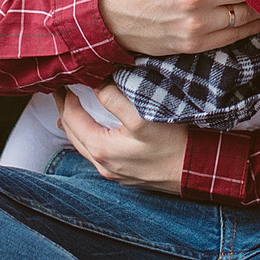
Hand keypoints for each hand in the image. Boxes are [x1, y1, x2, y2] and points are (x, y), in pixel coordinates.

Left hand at [57, 86, 186, 192]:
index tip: (62, 83)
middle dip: (66, 112)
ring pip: (84, 147)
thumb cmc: (173, 144)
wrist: (197, 170)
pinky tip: (94, 133)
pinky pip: (98, 155)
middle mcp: (103, 165)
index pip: (73, 119)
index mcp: (102, 149)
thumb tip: (96, 86)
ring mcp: (114, 173)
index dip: (65, 99)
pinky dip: (90, 140)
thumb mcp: (142, 116)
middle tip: (62, 94)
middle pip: (73, 135)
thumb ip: (114, 99)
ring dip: (76, 128)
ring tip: (72, 111)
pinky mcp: (125, 176)